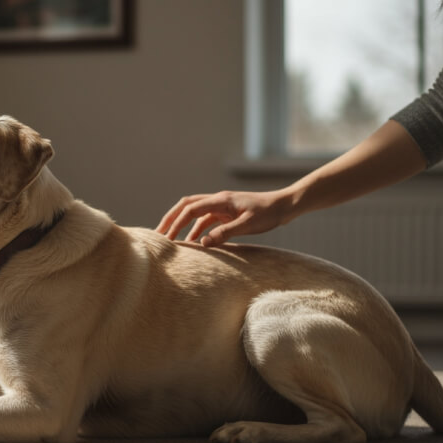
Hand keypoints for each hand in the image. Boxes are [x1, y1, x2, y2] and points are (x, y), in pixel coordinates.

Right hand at [155, 190, 292, 245]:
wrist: (284, 206)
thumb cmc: (269, 213)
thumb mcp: (248, 225)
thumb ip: (225, 233)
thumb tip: (202, 243)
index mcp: (220, 200)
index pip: (191, 209)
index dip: (176, 222)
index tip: (166, 236)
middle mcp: (217, 200)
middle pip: (186, 205)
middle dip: (170, 219)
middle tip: (158, 234)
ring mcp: (221, 206)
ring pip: (193, 212)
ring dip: (181, 224)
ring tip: (170, 240)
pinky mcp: (226, 213)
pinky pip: (204, 220)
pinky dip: (195, 229)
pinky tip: (193, 242)